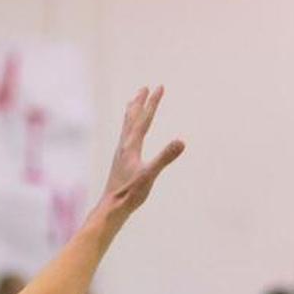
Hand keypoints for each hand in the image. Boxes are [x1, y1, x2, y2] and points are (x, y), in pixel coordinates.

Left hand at [100, 86, 184, 219]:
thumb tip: (181, 141)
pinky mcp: (121, 160)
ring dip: (132, 112)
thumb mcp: (150, 175)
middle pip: (132, 118)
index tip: (159, 87)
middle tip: (145, 87)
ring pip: (127, 126)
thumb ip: (165, 157)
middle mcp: (124, 145)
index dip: (153, 103)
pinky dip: (129, 127)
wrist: (112, 207)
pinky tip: (130, 133)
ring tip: (134, 103)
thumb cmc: (130, 192)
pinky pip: (126, 136)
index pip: (144, 119)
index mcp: (131, 145)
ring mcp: (121, 152)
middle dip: (140, 102)